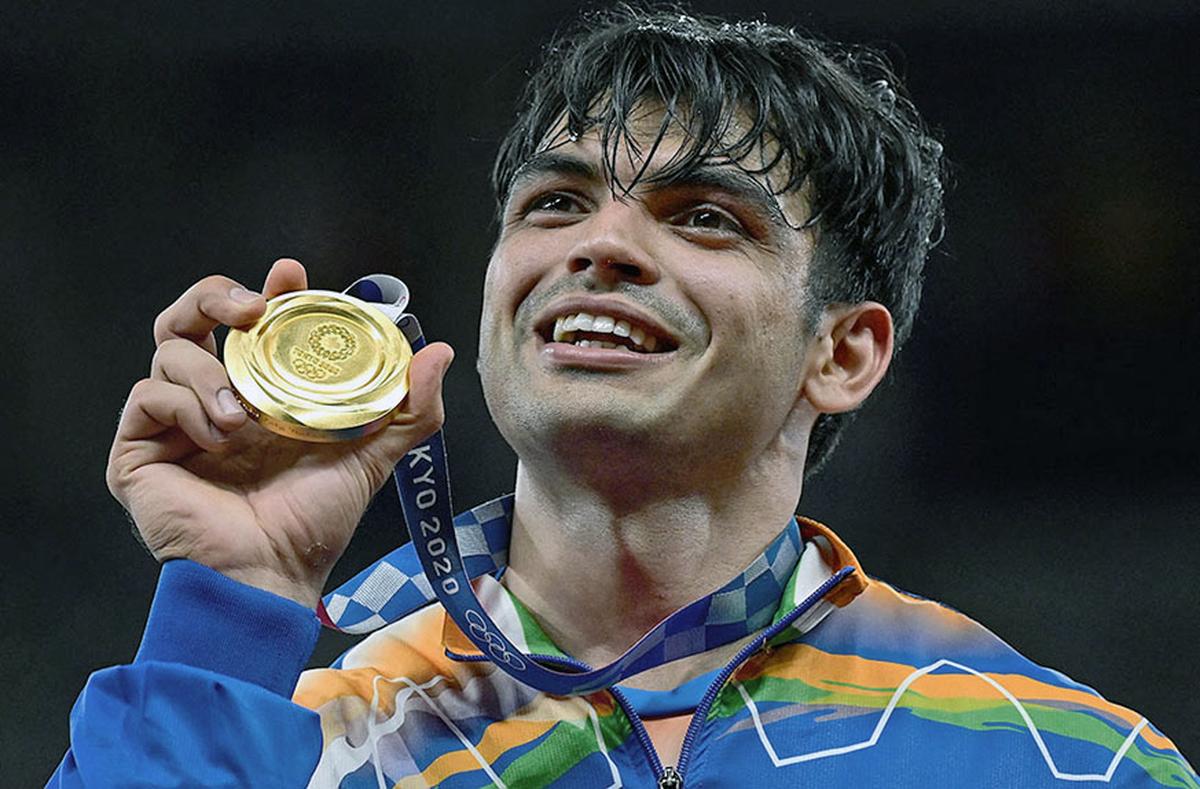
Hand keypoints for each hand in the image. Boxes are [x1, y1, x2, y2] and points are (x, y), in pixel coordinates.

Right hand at [106, 259, 453, 607]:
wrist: (272, 573)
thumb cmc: (315, 521)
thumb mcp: (371, 456)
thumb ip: (408, 407)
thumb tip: (439, 351)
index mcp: (257, 394)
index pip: (248, 325)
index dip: (264, 290)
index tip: (290, 274)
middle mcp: (210, 399)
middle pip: (189, 318)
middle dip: (215, 297)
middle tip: (252, 309)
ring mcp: (171, 424)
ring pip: (167, 350)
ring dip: (209, 372)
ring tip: (243, 415)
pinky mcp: (137, 450)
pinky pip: (147, 397)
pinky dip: (185, 407)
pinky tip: (218, 439)